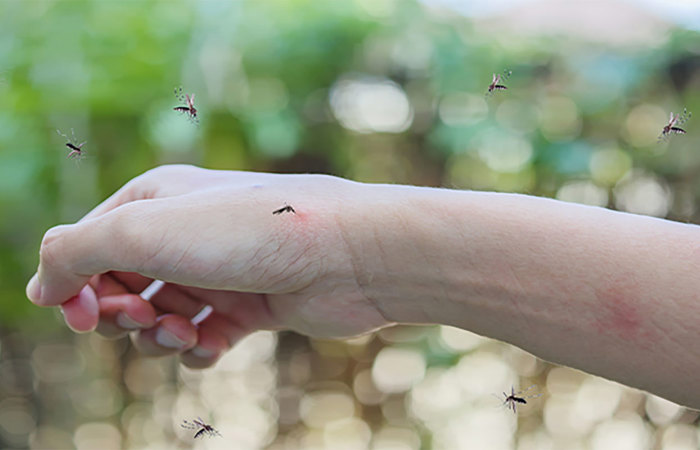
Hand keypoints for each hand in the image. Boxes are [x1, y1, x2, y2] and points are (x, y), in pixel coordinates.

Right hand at [26, 165, 390, 367]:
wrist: (346, 254)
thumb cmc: (250, 230)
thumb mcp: (145, 229)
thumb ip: (76, 252)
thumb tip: (42, 286)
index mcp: (155, 200)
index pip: (88, 246)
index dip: (76, 287)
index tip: (84, 317)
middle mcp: (186, 232)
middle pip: (122, 286)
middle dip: (122, 313)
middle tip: (147, 318)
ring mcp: (219, 271)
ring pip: (160, 318)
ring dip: (159, 336)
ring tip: (185, 334)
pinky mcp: (251, 305)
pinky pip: (203, 339)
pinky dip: (198, 350)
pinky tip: (212, 345)